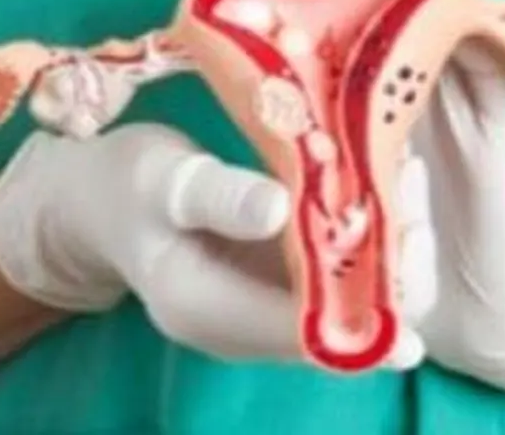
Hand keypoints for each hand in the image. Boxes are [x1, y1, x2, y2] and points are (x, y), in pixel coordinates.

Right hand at [0, 121, 432, 368]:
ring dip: (391, 245)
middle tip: (412, 188)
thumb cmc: (121, 186)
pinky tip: (388, 178)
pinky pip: (340, 272)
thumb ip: (217, 197)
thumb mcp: (160, 179)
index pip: (306, 331)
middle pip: (343, 323)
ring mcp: (266, 306)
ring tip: (408, 172)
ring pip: (351, 298)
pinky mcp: (280, 280)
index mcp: (209, 312)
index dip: (372, 303)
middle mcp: (246, 326)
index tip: (412, 241)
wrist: (92, 198)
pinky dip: (370, 232)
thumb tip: (279, 208)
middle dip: (394, 266)